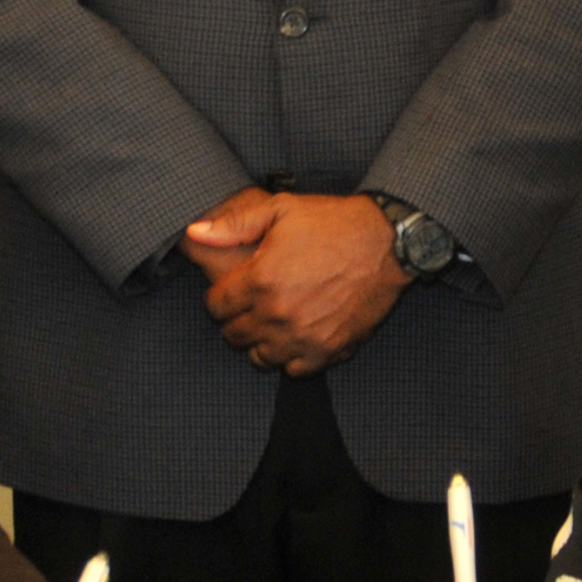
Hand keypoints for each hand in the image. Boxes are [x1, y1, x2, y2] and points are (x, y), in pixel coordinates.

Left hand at [186, 190, 406, 372]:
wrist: (387, 243)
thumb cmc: (334, 223)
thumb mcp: (281, 210)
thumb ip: (234, 225)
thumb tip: (195, 233)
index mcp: (260, 280)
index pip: (216, 307)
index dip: (219, 299)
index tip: (231, 292)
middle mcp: (277, 314)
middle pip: (234, 335)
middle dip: (236, 320)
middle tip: (251, 306)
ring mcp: (303, 337)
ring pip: (260, 357)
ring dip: (261, 342)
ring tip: (272, 323)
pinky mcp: (328, 350)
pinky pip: (294, 370)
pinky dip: (291, 358)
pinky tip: (297, 337)